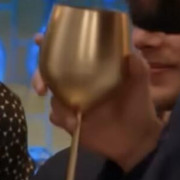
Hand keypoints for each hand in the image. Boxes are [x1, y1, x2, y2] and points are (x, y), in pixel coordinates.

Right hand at [33, 35, 160, 170]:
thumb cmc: (139, 108)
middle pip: (49, 73)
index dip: (51, 44)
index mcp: (91, 69)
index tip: (38, 38)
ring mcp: (71, 102)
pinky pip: (55, 116)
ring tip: (73, 114)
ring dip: (57, 103)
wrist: (136, 140)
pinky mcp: (68, 121)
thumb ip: (138, 68)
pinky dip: (61, 118)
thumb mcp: (141, 85)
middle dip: (39, 76)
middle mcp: (77, 83)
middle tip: (41, 88)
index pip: (68, 52)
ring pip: (52, 96)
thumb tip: (131, 53)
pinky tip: (73, 122)